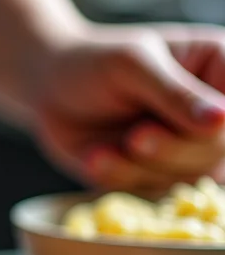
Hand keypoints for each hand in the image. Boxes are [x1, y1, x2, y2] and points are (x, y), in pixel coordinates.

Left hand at [31, 23, 224, 193]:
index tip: (189, 128)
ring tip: (105, 146)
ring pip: (189, 177)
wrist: (47, 89)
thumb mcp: (132, 66)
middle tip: (136, 136)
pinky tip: (96, 156)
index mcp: (220, 68)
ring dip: (142, 166)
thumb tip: (223, 119)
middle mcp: (212, 112)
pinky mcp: (157, 173)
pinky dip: (120, 177)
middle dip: (173, 149)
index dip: (217, 128)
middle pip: (219, 150)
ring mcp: (186, 146)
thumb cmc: (92, 63)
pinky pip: (152, 191)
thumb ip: (176, 94)